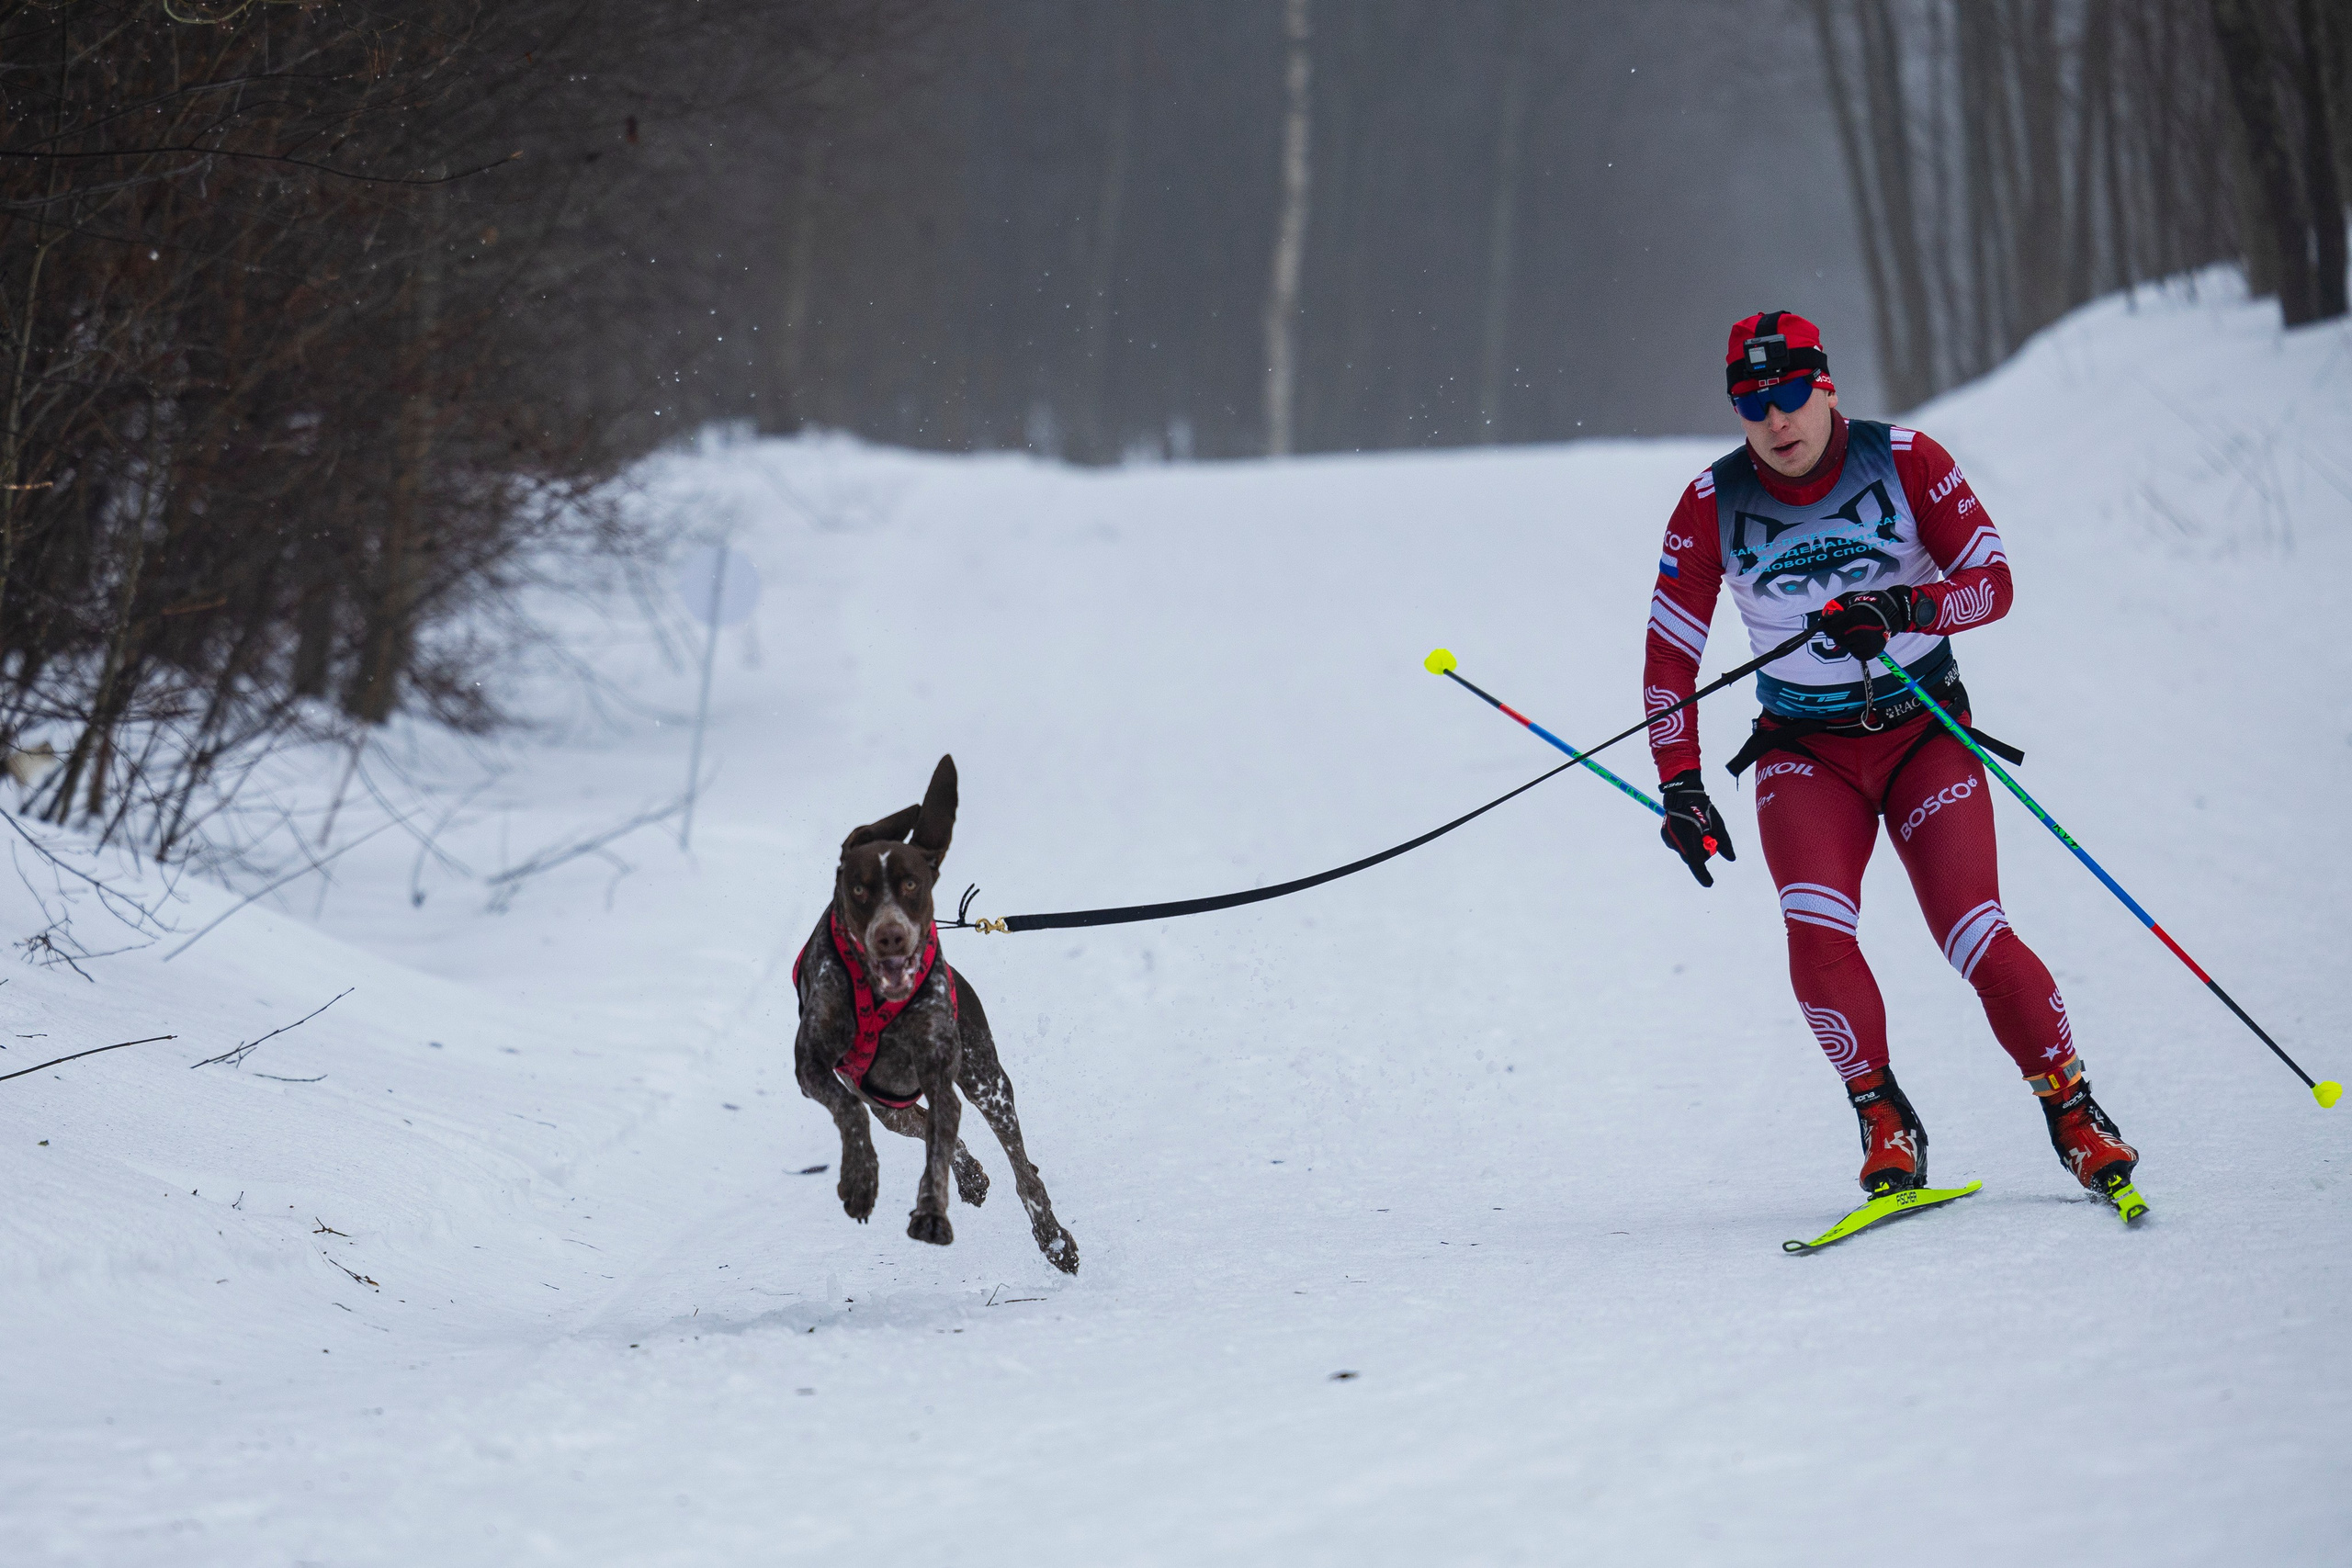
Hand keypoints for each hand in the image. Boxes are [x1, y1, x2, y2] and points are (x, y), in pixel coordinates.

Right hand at [1660, 768, 1734, 887]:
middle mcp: (1676, 842)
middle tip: (1709, 837)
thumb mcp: (1718, 824)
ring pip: (1686, 851)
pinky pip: (1680, 845)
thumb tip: (1731, 858)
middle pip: (1692, 857)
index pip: (1696, 862)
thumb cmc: (1702, 807)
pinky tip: (1689, 829)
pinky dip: (1687, 841)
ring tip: (1698, 828)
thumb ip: (1724, 843)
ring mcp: (1669, 839)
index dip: (1703, 875)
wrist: (1682, 793)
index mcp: (1687, 839)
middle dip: (1702, 852)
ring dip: (1694, 846)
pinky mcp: (1665, 836)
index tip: (1709, 884)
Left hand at [1815, 586, 1924, 659]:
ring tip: (1860, 631)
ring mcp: (1866, 645)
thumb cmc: (1869, 603)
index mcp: (1853, 619)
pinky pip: (1856, 653)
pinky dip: (1857, 648)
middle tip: (1849, 626)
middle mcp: (1859, 634)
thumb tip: (1823, 618)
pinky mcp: (1871, 653)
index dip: (1829, 627)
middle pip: (1837, 640)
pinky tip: (1864, 639)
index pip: (1829, 630)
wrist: (1892, 611)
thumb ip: (1834, 606)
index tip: (1833, 624)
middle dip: (1839, 633)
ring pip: (1846, 647)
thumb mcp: (1850, 598)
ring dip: (1849, 641)